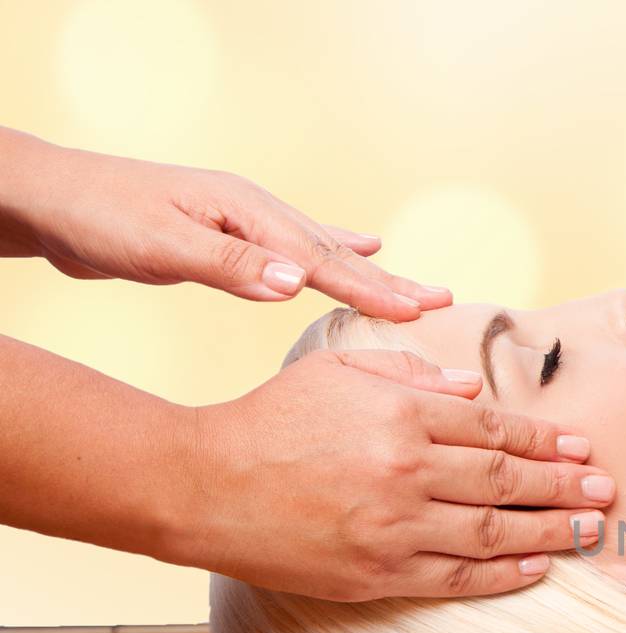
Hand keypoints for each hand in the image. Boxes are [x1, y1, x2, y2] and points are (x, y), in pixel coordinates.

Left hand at [0, 126, 447, 320]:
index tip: (419, 311)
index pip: (321, 261)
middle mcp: (256, 213)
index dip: (372, 289)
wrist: (54, 199)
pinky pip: (299, 251)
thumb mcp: (163, 244)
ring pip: (323, 252)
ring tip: (414, 285)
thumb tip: (298, 282)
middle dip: (389, 281)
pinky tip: (356, 249)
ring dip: (369, 272)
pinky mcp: (233, 239)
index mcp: (247, 213)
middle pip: (335, 254)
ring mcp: (247, 223)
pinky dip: (333, 255)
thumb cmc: (102, 218)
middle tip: (443, 300)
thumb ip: (231, 265)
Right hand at [188, 351, 616, 600]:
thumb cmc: (270, 420)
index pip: (495, 427)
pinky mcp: (379, 573)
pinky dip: (507, 573)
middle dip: (565, 484)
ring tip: (591, 527)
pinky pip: (460, 576)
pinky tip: (541, 565)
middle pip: (508, 478)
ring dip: (553, 529)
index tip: (581, 445)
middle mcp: (407, 470)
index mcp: (401, 414)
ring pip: (496, 531)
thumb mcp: (338, 373)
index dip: (546, 438)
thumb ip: (410, 375)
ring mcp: (395, 526)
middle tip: (606, 489)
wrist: (202, 486)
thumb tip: (473, 388)